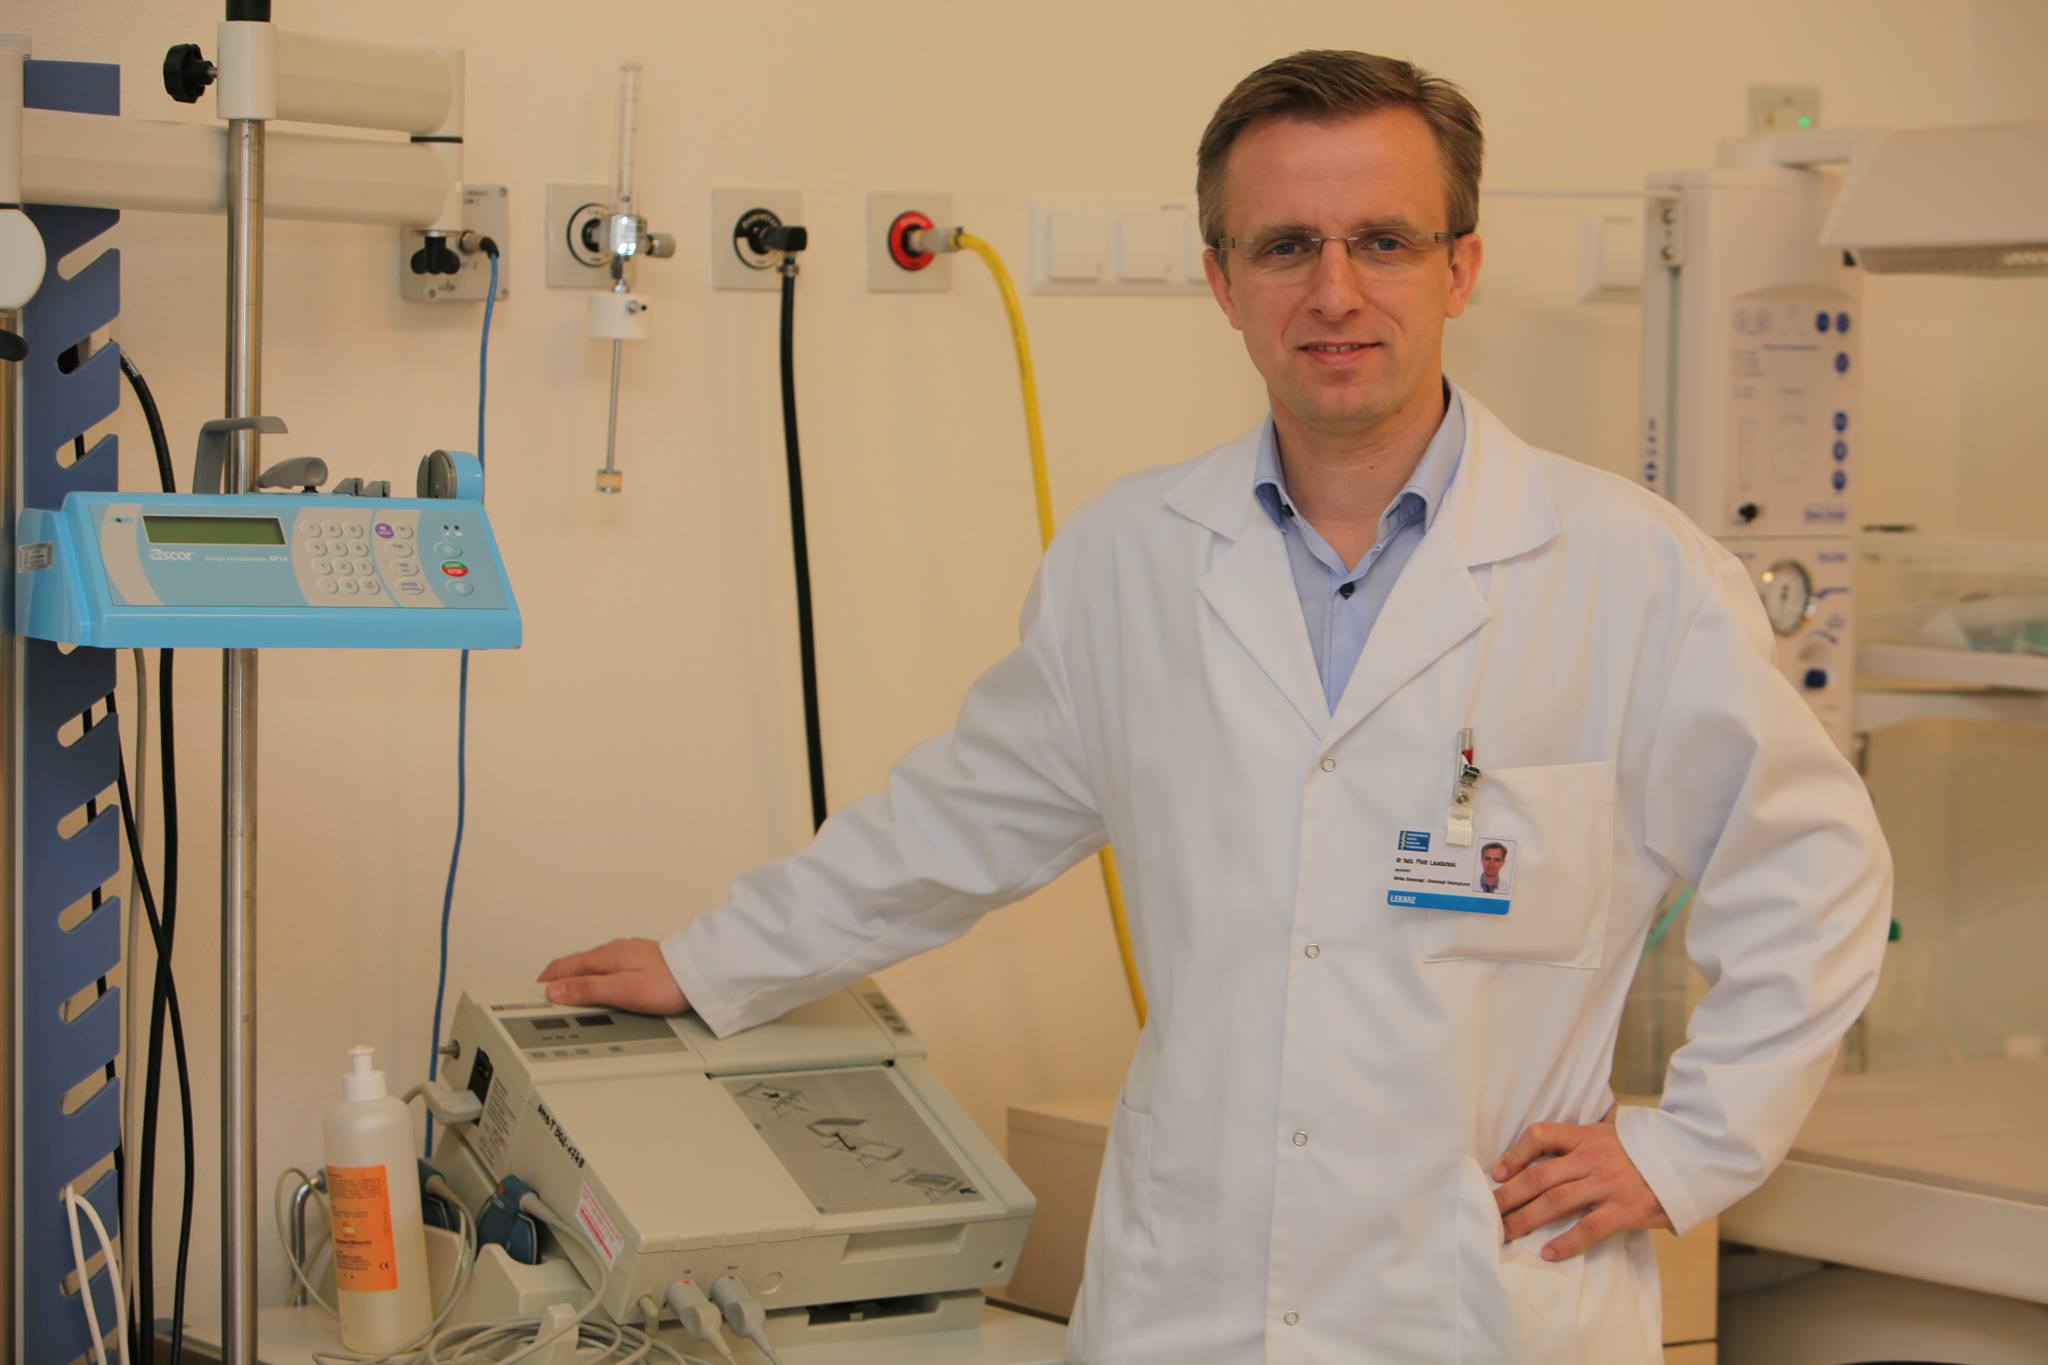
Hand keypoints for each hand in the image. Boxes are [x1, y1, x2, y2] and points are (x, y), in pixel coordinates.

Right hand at [536, 937, 689, 1015]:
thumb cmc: (668, 982)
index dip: (545, 982)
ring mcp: (627, 954)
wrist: (701, 972)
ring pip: (592, 965)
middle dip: (556, 978)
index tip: (531, 995)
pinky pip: (608, 967)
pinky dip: (594, 977)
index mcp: (604, 957)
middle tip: (543, 995)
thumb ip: (587, 989)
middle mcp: (614, 951)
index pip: (562, 967)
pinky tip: (600, 986)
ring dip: (575, 977)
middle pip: (574, 964)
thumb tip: (555, 990)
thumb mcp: (622, 990)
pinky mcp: (640, 960)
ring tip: (565, 993)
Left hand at [1491, 1105, 1669, 1259]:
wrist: (1685, 1162)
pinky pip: (1589, 1228)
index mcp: (1585, 1136)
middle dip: (1509, 1195)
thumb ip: (1580, 1137)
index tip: (1496, 1173)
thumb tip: (1546, 1141)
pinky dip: (1566, 1242)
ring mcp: (1607, 1184)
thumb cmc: (1640, 1150)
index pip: (1540, 1136)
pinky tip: (1548, 1254)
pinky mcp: (1624, 1210)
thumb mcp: (1609, 1133)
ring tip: (1506, 1233)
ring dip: (1527, 1219)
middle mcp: (1592, 1158)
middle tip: (1488, 1211)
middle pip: (1540, 1176)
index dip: (1514, 1154)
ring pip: (1557, 1202)